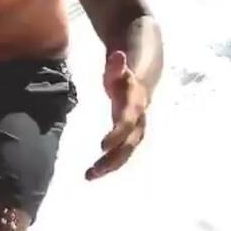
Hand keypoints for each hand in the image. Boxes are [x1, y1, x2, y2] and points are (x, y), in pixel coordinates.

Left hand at [86, 51, 148, 180]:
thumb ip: (116, 65)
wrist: (141, 82)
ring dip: (109, 166)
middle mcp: (137, 123)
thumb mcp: (119, 68)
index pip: (127, 123)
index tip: (102, 145)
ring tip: (89, 176)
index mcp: (134, 106)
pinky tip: (92, 173)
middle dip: (113, 158)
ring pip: (125, 154)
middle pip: (128, 145)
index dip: (116, 134)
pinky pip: (120, 154)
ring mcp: (134, 132)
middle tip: (94, 169)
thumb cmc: (123, 76)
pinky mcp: (128, 139)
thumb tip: (118, 55)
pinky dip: (108, 165)